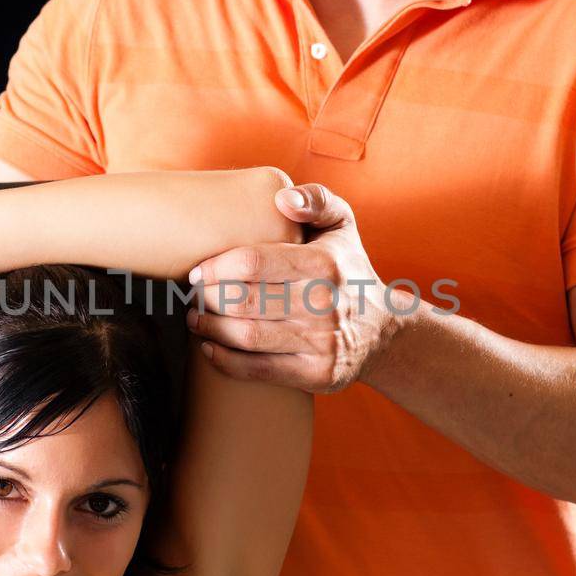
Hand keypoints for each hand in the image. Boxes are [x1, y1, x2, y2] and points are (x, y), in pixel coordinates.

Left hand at [184, 182, 394, 392]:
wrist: (383, 330)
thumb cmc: (347, 268)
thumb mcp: (342, 225)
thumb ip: (315, 200)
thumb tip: (282, 200)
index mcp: (325, 263)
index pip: (254, 262)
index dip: (216, 266)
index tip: (198, 269)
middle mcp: (325, 305)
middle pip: (244, 301)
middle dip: (207, 298)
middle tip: (193, 294)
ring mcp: (322, 343)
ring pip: (246, 336)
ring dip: (209, 328)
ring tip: (195, 318)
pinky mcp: (317, 375)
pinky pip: (258, 370)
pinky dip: (224, 360)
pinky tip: (210, 346)